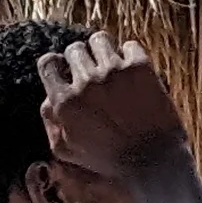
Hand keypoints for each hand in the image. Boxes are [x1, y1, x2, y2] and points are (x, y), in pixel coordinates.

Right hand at [37, 31, 190, 184]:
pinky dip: (130, 56)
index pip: (48, 63)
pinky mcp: (140, 67)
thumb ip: (51, 121)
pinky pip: (129, 46)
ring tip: (111, 66)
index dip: (56, 65)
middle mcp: (86, 82)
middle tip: (93, 74)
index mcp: (64, 102)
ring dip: (103, 51)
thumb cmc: (108, 159)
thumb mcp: (66, 150)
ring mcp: (113, 71)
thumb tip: (48, 97)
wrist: (153, 162)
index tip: (66, 72)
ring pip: (99, 39)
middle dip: (81, 60)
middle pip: (74, 49)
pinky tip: (133, 72)